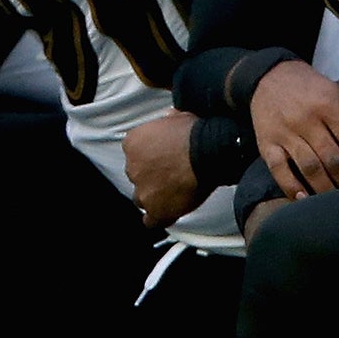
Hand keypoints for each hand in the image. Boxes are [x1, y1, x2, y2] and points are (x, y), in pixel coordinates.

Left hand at [122, 111, 206, 228]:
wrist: (207, 152)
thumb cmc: (195, 132)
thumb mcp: (178, 116)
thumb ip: (168, 121)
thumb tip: (170, 118)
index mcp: (132, 143)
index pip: (135, 155)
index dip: (151, 158)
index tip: (165, 159)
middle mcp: (131, 167)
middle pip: (137, 176)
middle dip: (151, 177)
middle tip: (172, 176)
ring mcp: (142, 191)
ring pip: (141, 199)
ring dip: (154, 198)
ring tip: (173, 196)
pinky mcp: (155, 210)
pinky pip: (150, 221)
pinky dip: (158, 218)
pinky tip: (168, 215)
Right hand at [248, 60, 338, 199]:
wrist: (270, 76)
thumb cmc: (312, 90)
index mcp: (328, 105)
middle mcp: (306, 119)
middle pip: (333, 159)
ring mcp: (284, 133)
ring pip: (309, 167)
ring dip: (326, 189)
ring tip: (338, 204)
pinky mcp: (266, 143)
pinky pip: (278, 170)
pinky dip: (291, 186)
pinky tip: (303, 199)